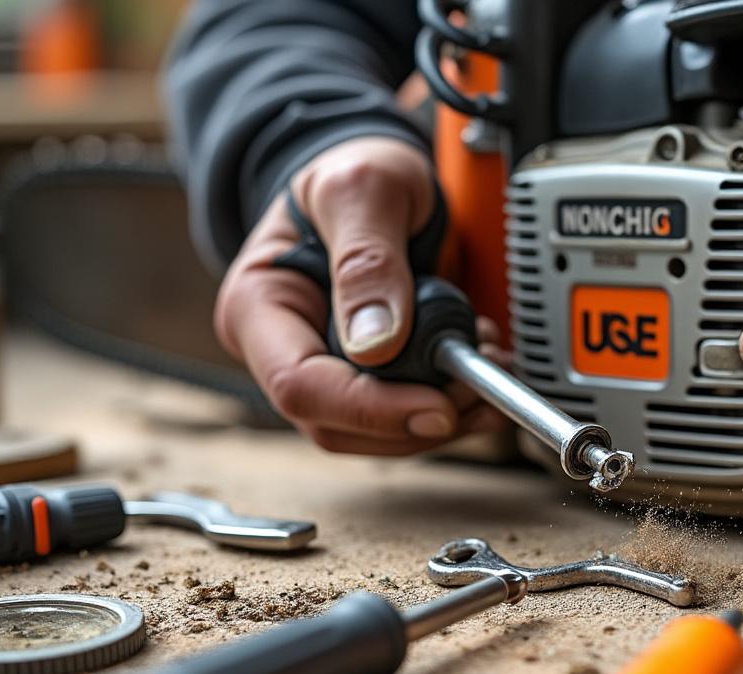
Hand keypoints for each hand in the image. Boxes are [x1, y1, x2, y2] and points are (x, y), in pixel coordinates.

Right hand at [215, 137, 506, 453]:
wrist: (372, 173)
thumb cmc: (351, 171)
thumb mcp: (362, 189)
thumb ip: (368, 258)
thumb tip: (377, 340)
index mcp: (258, 306)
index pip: (299, 386)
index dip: (370, 408)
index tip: (437, 406)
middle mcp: (283, 349)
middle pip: (337, 424)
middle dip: (414, 420)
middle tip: (476, 387)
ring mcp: (324, 368)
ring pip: (373, 434)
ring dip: (439, 419)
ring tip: (484, 372)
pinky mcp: (366, 378)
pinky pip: (401, 415)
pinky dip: (447, 406)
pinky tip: (477, 372)